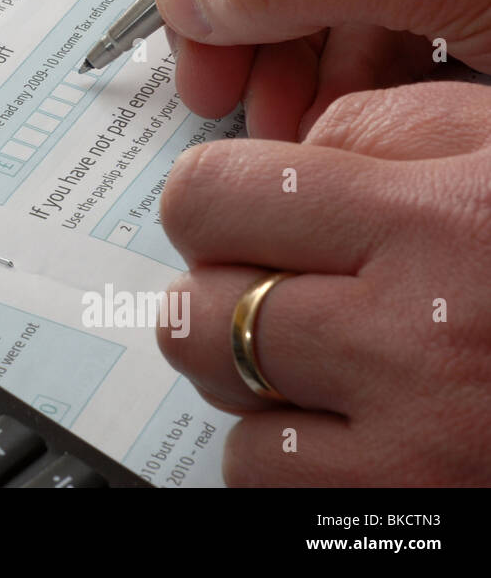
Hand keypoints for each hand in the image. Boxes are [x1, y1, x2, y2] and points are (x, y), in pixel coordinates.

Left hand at [156, 81, 490, 484]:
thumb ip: (396, 128)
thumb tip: (284, 152)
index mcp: (445, 220)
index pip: (211, 198)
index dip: (210, 200)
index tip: (233, 211)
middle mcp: (425, 336)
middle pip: (200, 310)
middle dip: (221, 292)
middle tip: (278, 287)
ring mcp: (422, 446)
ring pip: (227, 407)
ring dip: (254, 379)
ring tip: (331, 360)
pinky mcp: (422, 518)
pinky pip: (269, 482)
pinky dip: (290, 455)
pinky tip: (359, 427)